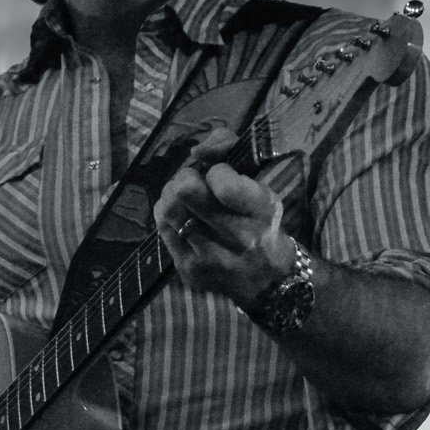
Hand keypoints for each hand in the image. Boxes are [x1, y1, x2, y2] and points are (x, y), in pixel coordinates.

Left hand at [152, 125, 294, 306]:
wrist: (267, 280)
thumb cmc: (261, 222)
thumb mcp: (261, 184)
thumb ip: (231, 150)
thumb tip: (198, 149)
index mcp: (262, 211)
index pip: (223, 182)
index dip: (216, 171)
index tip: (222, 176)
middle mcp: (239, 238)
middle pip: (186, 191)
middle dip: (186, 178)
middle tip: (195, 183)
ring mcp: (211, 258)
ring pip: (169, 209)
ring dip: (172, 195)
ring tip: (184, 199)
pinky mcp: (189, 270)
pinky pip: (162, 228)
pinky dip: (167, 215)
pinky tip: (181, 216)